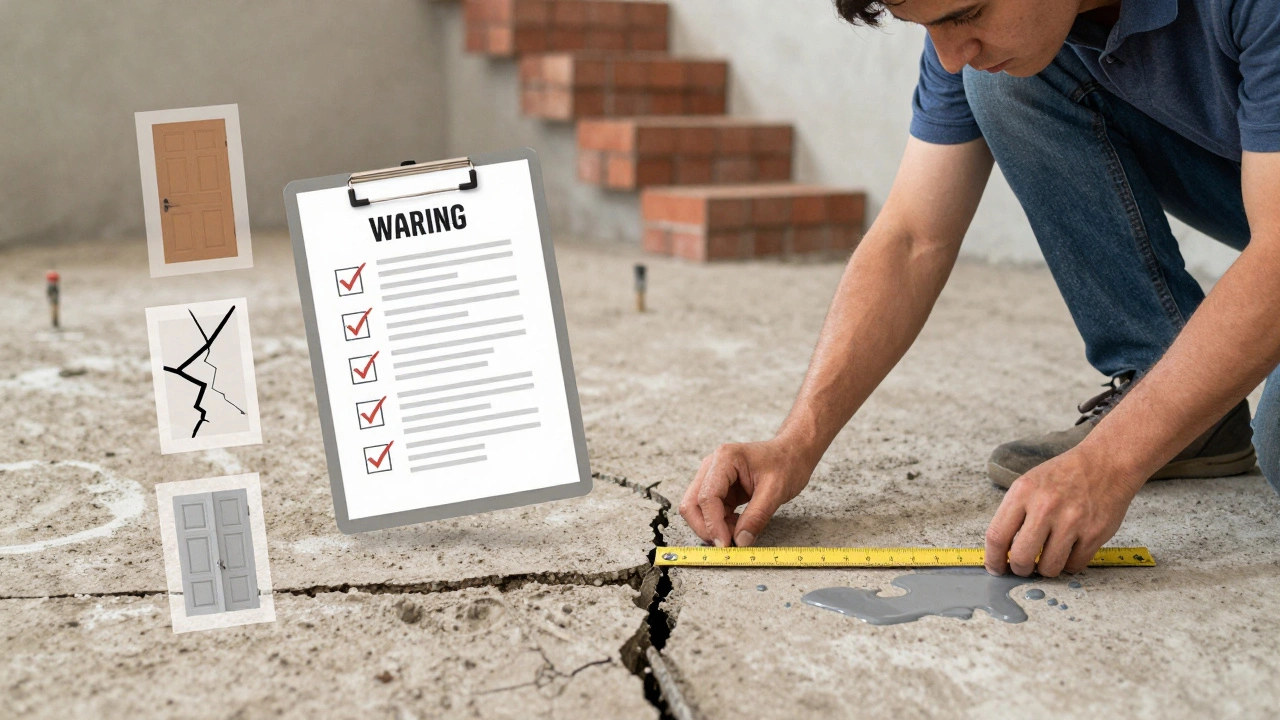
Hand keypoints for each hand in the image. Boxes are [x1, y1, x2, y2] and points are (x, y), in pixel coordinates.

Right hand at [679, 439, 814, 547]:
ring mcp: (714, 478)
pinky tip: (739, 527)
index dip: (713, 523)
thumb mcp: (776, 491)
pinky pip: (712, 512)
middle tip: (725, 545)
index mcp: (725, 459)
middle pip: (692, 503)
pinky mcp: (720, 489)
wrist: (792, 453)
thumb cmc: (786, 463)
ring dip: (713, 528)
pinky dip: (721, 525)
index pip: (707, 496)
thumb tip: (741, 542)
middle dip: (705, 527)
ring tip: (738, 535)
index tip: (725, 544)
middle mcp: (713, 466)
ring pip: (698, 510)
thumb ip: (757, 517)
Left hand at [984, 447, 1137, 576]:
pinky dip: (1069, 564)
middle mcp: (1045, 507)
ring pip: (1049, 567)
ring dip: (1046, 570)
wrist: (1105, 463)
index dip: (993, 559)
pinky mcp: (1094, 533)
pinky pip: (1075, 565)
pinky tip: (1069, 552)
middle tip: (1023, 567)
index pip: (997, 536)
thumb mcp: (1029, 483)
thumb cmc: (1064, 475)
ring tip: (1048, 559)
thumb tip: (1000, 549)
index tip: (996, 568)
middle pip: (1021, 557)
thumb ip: (1013, 513)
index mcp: (1023, 492)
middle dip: (1019, 569)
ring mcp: (1071, 521)